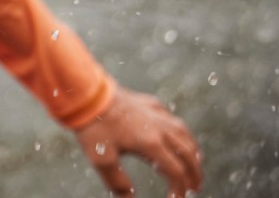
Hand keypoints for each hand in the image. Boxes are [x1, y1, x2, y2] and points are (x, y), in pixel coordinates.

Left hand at [74, 86, 201, 195]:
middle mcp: (160, 127)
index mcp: (151, 143)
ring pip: (184, 134)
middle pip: (188, 154)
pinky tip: (176, 134)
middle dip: (194, 173)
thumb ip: (118, 182)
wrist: (84, 91)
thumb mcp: (102, 159)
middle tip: (193, 188)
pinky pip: (172, 118)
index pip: (175, 172)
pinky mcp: (149, 102)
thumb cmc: (93, 126)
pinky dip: (180, 132)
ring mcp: (156, 112)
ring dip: (192, 152)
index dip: (179, 189)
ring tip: (193, 164)